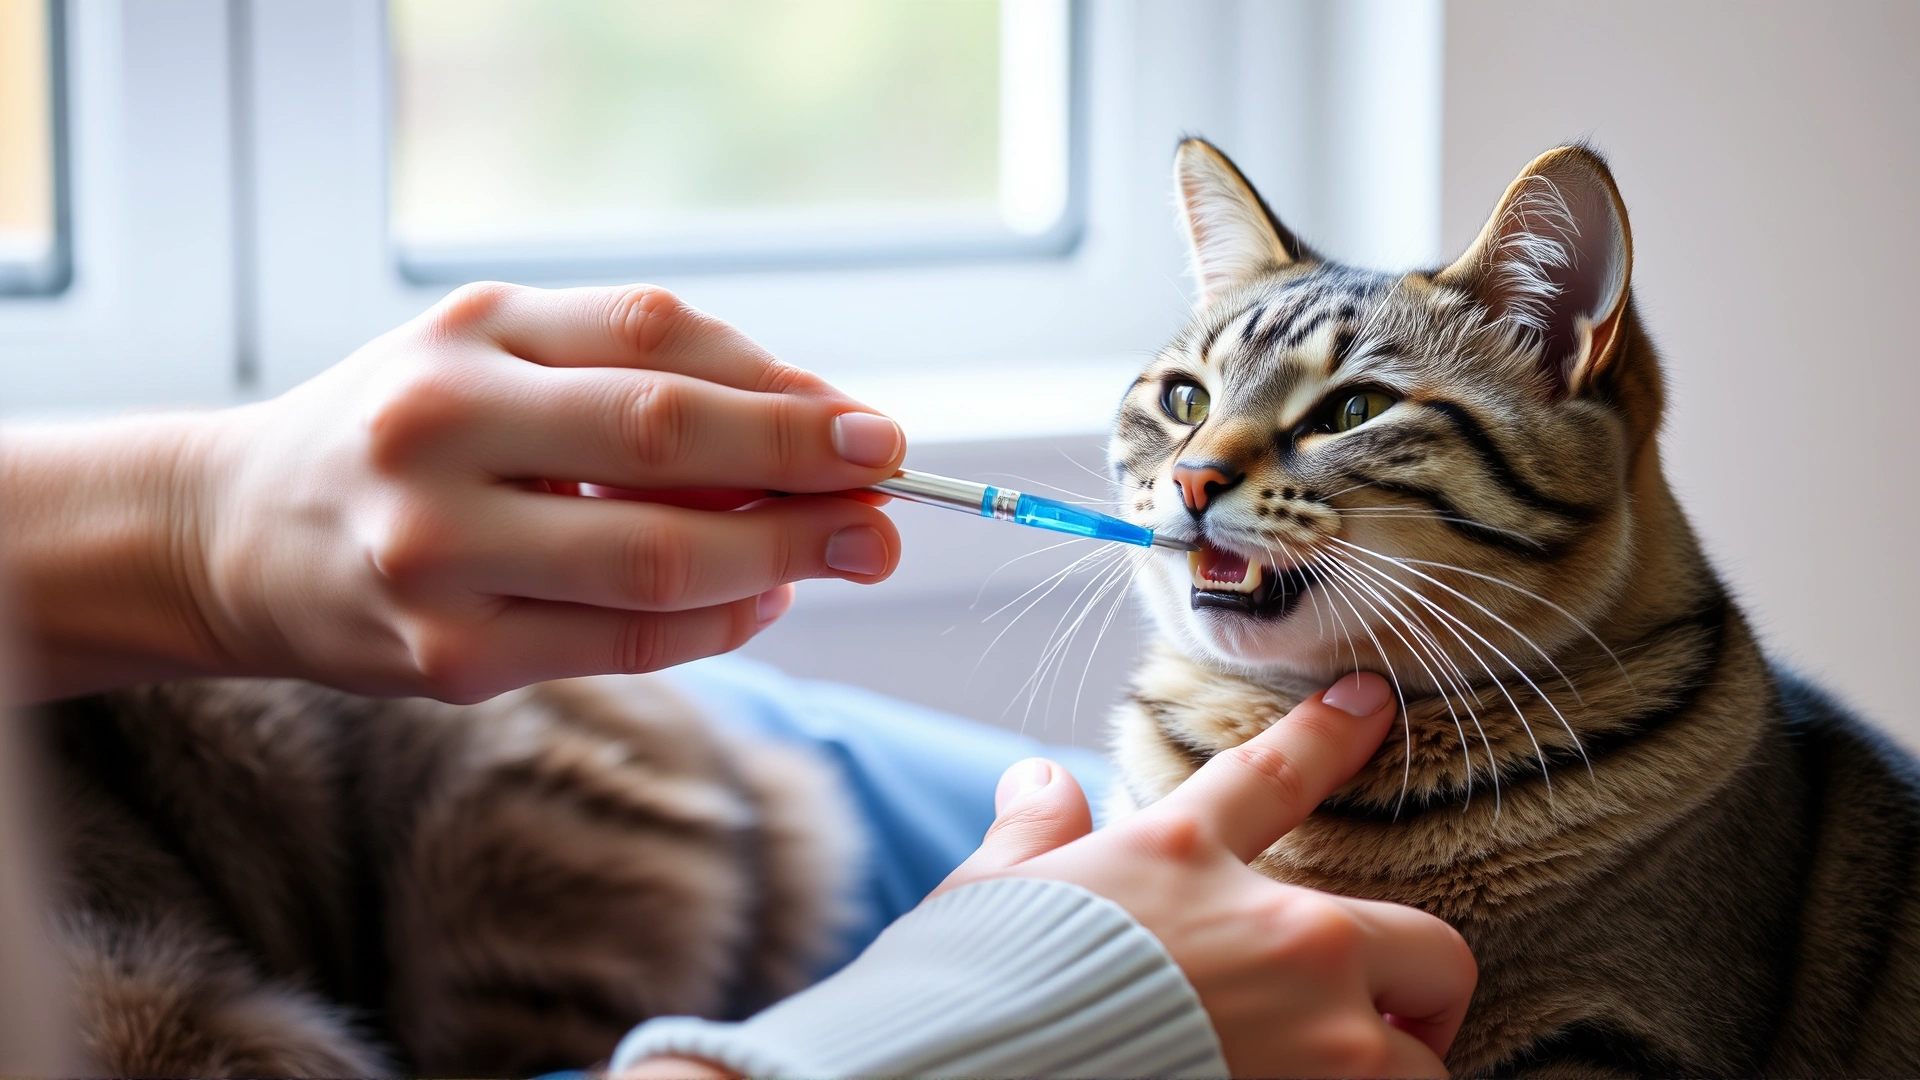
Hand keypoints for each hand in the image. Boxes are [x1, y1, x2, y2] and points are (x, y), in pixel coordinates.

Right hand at [2, 283, 906, 700]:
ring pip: (659, 564)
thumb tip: (817, 415)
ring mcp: (437, 555)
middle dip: (807, 474)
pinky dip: (722, 626)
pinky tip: (765, 600)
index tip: (875, 428)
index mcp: (467, 337)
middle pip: (667, 444)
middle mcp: (439, 432)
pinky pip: (626, 647)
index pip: (658, 342)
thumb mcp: (500, 358)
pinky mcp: (447, 659)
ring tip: (854, 548)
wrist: (237, 532)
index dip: (786, 387)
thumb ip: (642, 369)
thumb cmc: (408, 434)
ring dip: (785, 559)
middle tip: (894, 496)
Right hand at [937, 672, 1476, 1078]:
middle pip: (1426, 943)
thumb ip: (1032, 836)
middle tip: (1387, 1012)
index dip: (1329, 734)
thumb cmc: (977, 989)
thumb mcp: (988, 896)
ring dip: (1397, 1070)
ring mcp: (1319, 1036)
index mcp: (1183, 858)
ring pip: (1425, 1056)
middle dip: (1420, 985)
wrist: (978, 1077)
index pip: (1274, 774)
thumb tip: (1038, 781)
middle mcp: (1278, 936)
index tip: (1371, 702)